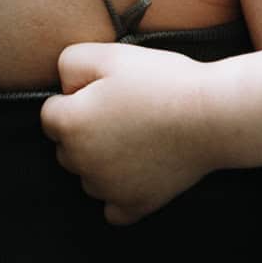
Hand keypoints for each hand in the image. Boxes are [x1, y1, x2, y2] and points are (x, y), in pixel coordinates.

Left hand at [41, 41, 215, 225]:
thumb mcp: (107, 54)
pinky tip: (135, 171)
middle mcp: (81, 162)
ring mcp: (108, 188)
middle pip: (66, 147)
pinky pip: (112, 208)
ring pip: (88, 176)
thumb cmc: (160, 81)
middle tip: (122, 111)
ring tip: (136, 135)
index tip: (103, 92)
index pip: (50, 114)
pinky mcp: (135, 205)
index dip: (75, 98)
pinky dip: (119, 194)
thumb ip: (68, 65)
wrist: (211, 115)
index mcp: (70, 124)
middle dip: (84, 131)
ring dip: (101, 161)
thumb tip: (64, 89)